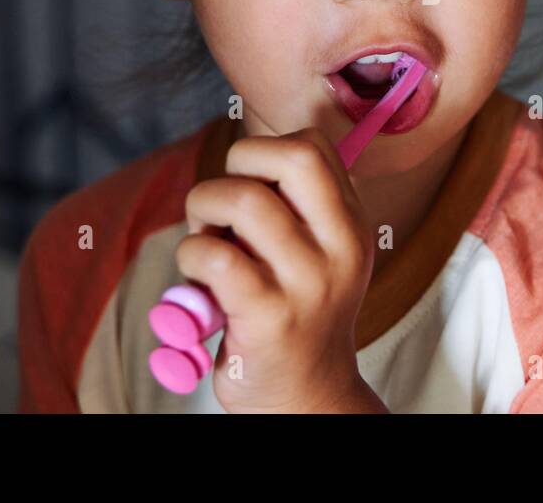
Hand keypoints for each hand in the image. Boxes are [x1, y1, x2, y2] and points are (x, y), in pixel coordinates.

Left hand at [175, 126, 380, 411]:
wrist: (306, 398)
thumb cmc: (296, 315)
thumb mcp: (321, 255)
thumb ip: (299, 206)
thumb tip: (244, 157)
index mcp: (352, 224)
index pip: (313, 145)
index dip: (265, 151)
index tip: (251, 187)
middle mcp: (340, 248)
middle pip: (291, 157)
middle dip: (237, 163)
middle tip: (223, 205)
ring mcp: (307, 282)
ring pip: (243, 200)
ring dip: (203, 210)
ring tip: (207, 241)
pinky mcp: (268, 316)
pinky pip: (214, 255)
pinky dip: (190, 256)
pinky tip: (198, 280)